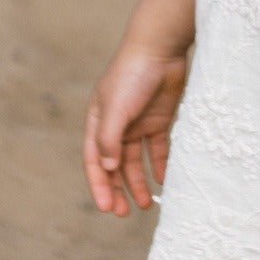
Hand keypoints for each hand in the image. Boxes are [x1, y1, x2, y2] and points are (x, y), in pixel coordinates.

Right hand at [83, 39, 188, 216]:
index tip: (107, 208)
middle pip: (115, 165)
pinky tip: (164, 181)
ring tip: (146, 205)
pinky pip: (159, 149)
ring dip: (139, 182)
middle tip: (124, 213)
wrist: (161, 46)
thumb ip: (110, 139)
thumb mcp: (116, 108)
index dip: (99, 185)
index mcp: (99, 122)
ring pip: (137, 161)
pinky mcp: (160, 118)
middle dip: (118, 189)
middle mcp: (117, 125)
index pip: (95, 160)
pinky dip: (161, 165)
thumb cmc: (132, 74)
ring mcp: (139, 122)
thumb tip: (107, 169)